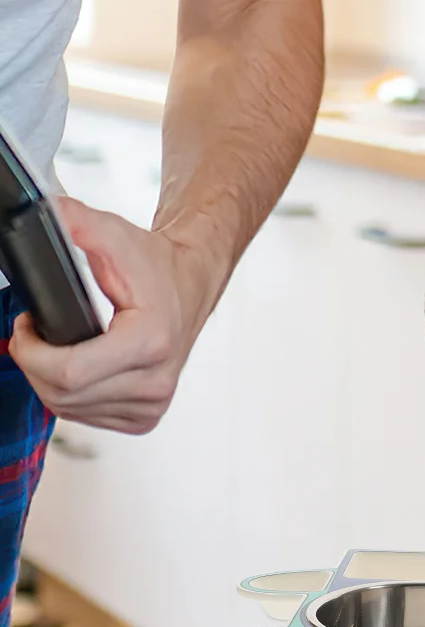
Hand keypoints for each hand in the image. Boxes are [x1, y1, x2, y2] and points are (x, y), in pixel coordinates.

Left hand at [8, 197, 214, 433]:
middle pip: (62, 393)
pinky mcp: (147, 415)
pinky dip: (72, 394)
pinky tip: (82, 366)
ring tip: (60, 346)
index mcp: (152, 342)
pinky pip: (85, 415)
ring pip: (69, 408)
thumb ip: (80, 224)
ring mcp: (153, 401)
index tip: (26, 327)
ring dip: (50, 379)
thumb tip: (48, 211)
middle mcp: (157, 380)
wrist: (195, 281)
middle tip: (38, 332)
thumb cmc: (159, 263)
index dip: (32, 352)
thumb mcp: (118, 238)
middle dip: (35, 363)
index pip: (68, 373)